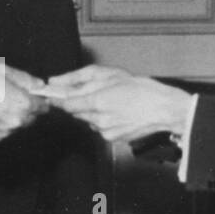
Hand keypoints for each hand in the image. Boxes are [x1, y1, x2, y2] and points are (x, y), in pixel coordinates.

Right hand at [0, 63, 45, 143]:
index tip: (33, 96)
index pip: (43, 106)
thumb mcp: (2, 70)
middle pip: (31, 118)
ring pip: (15, 125)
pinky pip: (1, 132)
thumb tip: (40, 86)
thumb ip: (26, 79)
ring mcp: (3, 133)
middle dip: (25, 109)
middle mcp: (15, 122)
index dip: (39, 99)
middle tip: (9, 97)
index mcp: (22, 105)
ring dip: (11, 117)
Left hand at [41, 66, 191, 143]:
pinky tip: (118, 112)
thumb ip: (78, 78)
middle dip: (80, 101)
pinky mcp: (112, 139)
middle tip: (96, 92)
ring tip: (113, 101)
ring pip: (87, 119)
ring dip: (93, 110)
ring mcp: (104, 132)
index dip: (56, 97)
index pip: (64, 103)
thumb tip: (56, 81)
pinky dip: (104, 119)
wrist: (165, 109)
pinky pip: (99, 128)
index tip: (49, 93)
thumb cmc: (142, 90)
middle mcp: (97, 120)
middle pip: (75, 111)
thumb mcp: (109, 74)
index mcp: (96, 102)